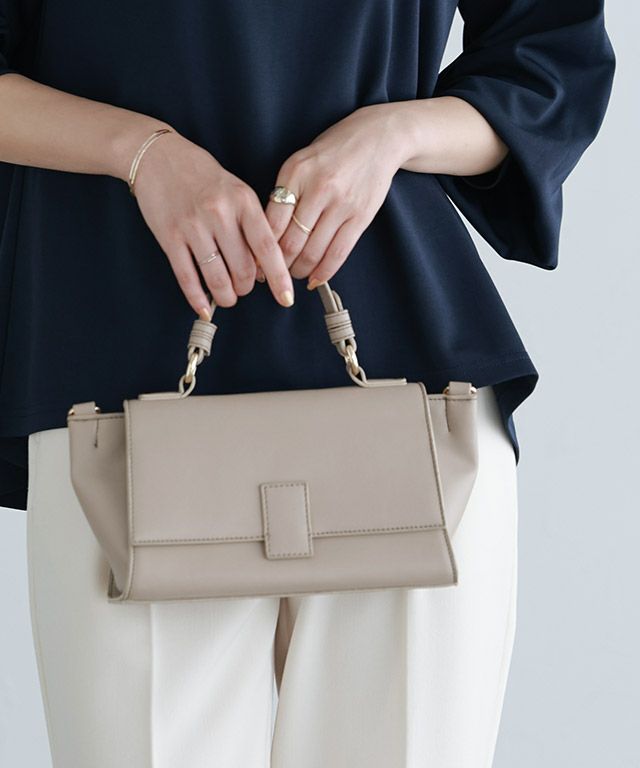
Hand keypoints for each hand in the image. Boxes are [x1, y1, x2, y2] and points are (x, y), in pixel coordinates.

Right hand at [132, 131, 294, 316]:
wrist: (157, 157)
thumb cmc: (203, 176)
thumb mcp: (236, 190)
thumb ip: (252, 224)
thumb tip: (263, 266)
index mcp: (243, 201)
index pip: (267, 247)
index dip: (278, 278)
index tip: (286, 298)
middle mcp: (219, 213)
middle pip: (243, 269)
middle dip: (246, 287)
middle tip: (244, 287)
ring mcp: (193, 226)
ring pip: (217, 278)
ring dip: (226, 295)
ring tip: (228, 296)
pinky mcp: (170, 237)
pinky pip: (187, 277)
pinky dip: (198, 298)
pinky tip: (205, 308)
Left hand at [262, 104, 407, 287]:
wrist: (377, 138)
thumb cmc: (333, 152)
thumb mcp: (301, 163)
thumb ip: (285, 193)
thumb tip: (266, 234)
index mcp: (296, 172)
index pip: (271, 221)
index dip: (261, 249)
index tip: (256, 262)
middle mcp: (318, 188)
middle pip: (290, 242)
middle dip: (279, 266)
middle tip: (274, 274)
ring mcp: (341, 203)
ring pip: (313, 252)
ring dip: (300, 271)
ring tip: (295, 274)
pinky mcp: (361, 216)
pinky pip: (338, 253)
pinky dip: (324, 272)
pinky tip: (315, 279)